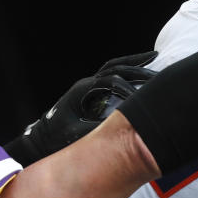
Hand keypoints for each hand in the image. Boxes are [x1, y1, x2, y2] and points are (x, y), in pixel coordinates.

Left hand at [3, 51, 157, 165]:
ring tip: (152, 56)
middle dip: (137, 67)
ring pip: (112, 66)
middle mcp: (85, 84)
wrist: (39, 141)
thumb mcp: (77, 137)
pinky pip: (110, 73)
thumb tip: (121, 129)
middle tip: (158, 70)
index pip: (112, 82)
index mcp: (82, 91)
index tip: (145, 99)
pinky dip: (125, 69)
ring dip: (132, 62)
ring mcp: (87, 85)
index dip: (130, 89)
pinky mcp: (89, 91)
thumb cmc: (55, 140)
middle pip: (115, 67)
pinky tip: (137, 71)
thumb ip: (98, 131)